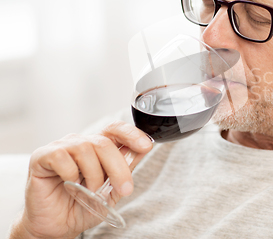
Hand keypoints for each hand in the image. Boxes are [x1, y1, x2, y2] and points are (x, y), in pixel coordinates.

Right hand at [10, 121, 152, 238]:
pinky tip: (70, 186)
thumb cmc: (81, 206)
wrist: (56, 227)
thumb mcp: (112, 190)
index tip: (146, 146)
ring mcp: (60, 147)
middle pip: (104, 142)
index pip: (115, 129)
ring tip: (91, 192)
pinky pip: (62, 157)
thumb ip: (125, 169)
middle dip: (119, 168)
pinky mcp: (42, 156)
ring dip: (94, 175)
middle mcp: (79, 143)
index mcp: (97, 147)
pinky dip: (71, 174)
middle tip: (124, 189)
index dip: (132, 134)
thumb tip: (143, 149)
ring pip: (86, 149)